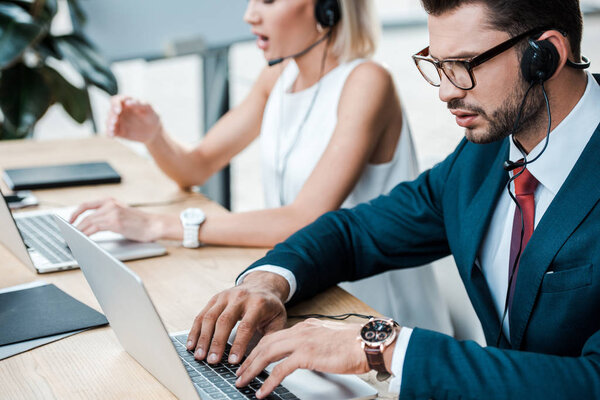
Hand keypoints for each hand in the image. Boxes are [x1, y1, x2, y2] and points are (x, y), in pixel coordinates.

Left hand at [69, 198, 168, 241]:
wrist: (155, 225)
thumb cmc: (141, 223)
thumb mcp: (123, 214)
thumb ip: (109, 216)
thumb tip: (92, 226)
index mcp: (111, 201)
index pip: (87, 205)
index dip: (75, 213)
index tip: (69, 222)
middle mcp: (110, 204)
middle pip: (85, 215)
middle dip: (74, 226)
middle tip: (68, 234)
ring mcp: (112, 212)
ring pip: (88, 222)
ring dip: (78, 232)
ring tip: (72, 239)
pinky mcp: (114, 222)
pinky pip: (94, 228)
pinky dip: (85, 234)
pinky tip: (82, 239)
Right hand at [106, 95, 162, 142]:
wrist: (154, 130)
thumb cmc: (152, 116)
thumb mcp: (149, 109)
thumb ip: (139, 104)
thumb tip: (128, 102)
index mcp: (125, 102)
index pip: (116, 100)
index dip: (115, 104)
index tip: (118, 110)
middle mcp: (119, 111)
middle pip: (111, 111)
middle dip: (112, 116)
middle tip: (115, 121)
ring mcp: (118, 121)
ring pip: (109, 122)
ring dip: (109, 125)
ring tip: (112, 128)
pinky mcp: (118, 131)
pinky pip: (111, 132)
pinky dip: (109, 133)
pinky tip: (111, 135)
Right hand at [186, 271, 288, 366]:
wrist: (262, 284)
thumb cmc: (270, 307)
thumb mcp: (278, 319)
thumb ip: (271, 337)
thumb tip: (261, 358)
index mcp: (258, 303)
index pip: (246, 325)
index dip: (238, 344)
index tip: (233, 361)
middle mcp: (240, 297)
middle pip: (224, 321)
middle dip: (217, 342)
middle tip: (212, 361)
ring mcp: (225, 296)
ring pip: (210, 317)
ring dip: (203, 338)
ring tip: (199, 356)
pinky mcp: (215, 298)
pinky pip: (202, 315)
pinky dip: (195, 331)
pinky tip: (191, 345)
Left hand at [235, 319, 370, 398]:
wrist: (368, 343)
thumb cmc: (355, 344)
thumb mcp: (329, 340)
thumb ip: (314, 345)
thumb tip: (306, 357)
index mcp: (306, 326)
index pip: (275, 336)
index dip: (259, 349)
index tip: (250, 360)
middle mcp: (301, 330)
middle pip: (266, 343)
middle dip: (249, 359)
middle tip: (239, 372)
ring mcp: (303, 341)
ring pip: (267, 353)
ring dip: (252, 369)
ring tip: (243, 382)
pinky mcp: (307, 354)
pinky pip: (280, 369)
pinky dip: (268, 381)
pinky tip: (262, 391)